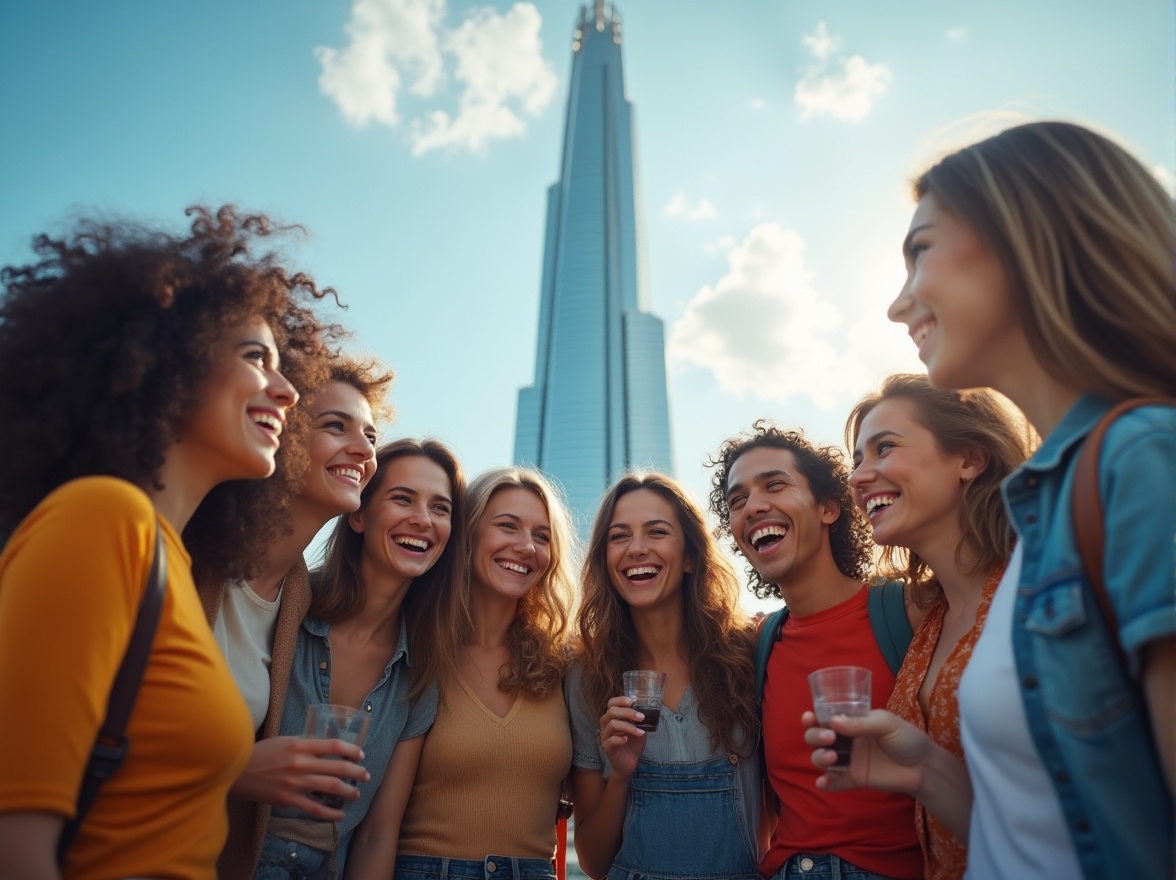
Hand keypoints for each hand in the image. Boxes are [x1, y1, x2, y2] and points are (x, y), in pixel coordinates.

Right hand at [230, 735, 370, 819]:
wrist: (238, 771)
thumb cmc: (262, 753)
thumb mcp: (285, 741)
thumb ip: (305, 744)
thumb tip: (326, 749)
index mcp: (301, 746)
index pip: (334, 746)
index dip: (352, 750)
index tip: (360, 755)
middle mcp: (301, 763)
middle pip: (338, 768)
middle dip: (357, 773)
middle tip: (366, 776)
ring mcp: (296, 783)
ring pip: (331, 788)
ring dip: (349, 792)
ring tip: (356, 794)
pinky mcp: (289, 800)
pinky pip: (315, 809)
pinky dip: (331, 813)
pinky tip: (339, 814)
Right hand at [598, 695, 647, 778]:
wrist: (630, 762)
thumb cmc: (633, 743)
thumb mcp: (639, 728)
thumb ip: (639, 719)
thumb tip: (647, 708)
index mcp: (613, 717)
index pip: (611, 703)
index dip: (620, 700)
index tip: (632, 701)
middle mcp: (606, 724)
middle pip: (611, 712)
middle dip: (628, 712)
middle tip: (641, 717)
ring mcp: (605, 736)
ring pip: (612, 724)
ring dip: (628, 726)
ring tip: (640, 731)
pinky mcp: (606, 747)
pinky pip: (610, 740)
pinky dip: (619, 738)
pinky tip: (627, 739)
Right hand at [802, 709, 932, 795]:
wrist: (924, 767)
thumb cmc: (907, 738)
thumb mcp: (886, 724)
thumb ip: (861, 723)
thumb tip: (833, 721)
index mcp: (851, 722)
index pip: (825, 717)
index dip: (812, 717)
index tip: (809, 717)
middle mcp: (845, 740)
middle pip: (816, 737)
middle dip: (815, 736)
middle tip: (829, 738)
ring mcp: (848, 760)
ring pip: (820, 758)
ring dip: (819, 757)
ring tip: (832, 757)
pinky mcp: (854, 779)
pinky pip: (834, 782)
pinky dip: (825, 782)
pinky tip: (823, 782)